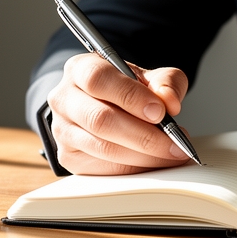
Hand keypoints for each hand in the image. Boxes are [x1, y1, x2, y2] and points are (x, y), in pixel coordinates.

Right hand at [47, 53, 190, 174]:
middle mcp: (64, 99)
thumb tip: (170, 101)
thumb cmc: (125, 89)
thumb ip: (165, 82)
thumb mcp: (148, 76)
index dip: (129, 96)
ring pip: (103, 148)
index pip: (97, 79)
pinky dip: (135, 167)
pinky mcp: (69, 157)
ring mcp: (62, 130)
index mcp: (80, 69)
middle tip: (174, 141)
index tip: (159, 111)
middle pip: (100, 119)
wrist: (104, 106)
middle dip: (143, 134)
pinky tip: (155, 162)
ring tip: (171, 153)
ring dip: (143, 155)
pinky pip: (104, 168)